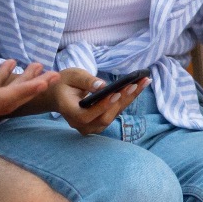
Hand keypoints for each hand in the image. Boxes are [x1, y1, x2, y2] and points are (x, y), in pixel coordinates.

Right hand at [0, 61, 142, 134]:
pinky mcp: (101, 122)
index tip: (117, 93)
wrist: (59, 95)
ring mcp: (92, 126)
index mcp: (70, 113)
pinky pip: (116, 112)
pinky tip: (140, 85)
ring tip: (143, 81)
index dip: (103, 106)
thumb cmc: (64, 83)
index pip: (88, 115)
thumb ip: (85, 81)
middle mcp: (82, 124)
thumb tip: (102, 85)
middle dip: (122, 100)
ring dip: (130, 98)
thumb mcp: (71, 76)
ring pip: (114, 115)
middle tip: (136, 83)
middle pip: (105, 117)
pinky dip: (127, 99)